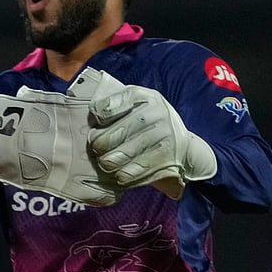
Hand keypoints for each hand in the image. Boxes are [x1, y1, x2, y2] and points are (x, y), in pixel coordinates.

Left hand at [87, 85, 216, 196]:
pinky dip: (123, 174)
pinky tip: (119, 174)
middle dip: (100, 144)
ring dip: (109, 162)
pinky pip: (134, 170)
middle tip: (96, 149)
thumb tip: (90, 115)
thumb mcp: (135, 105)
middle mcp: (156, 112)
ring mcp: (163, 135)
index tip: (96, 125)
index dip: (98, 116)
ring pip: (122, 154)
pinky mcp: (166, 157)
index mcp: (143, 96)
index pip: (110, 105)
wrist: (180, 144)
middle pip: (115, 133)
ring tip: (105, 163)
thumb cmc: (146, 122)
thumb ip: (113, 105)